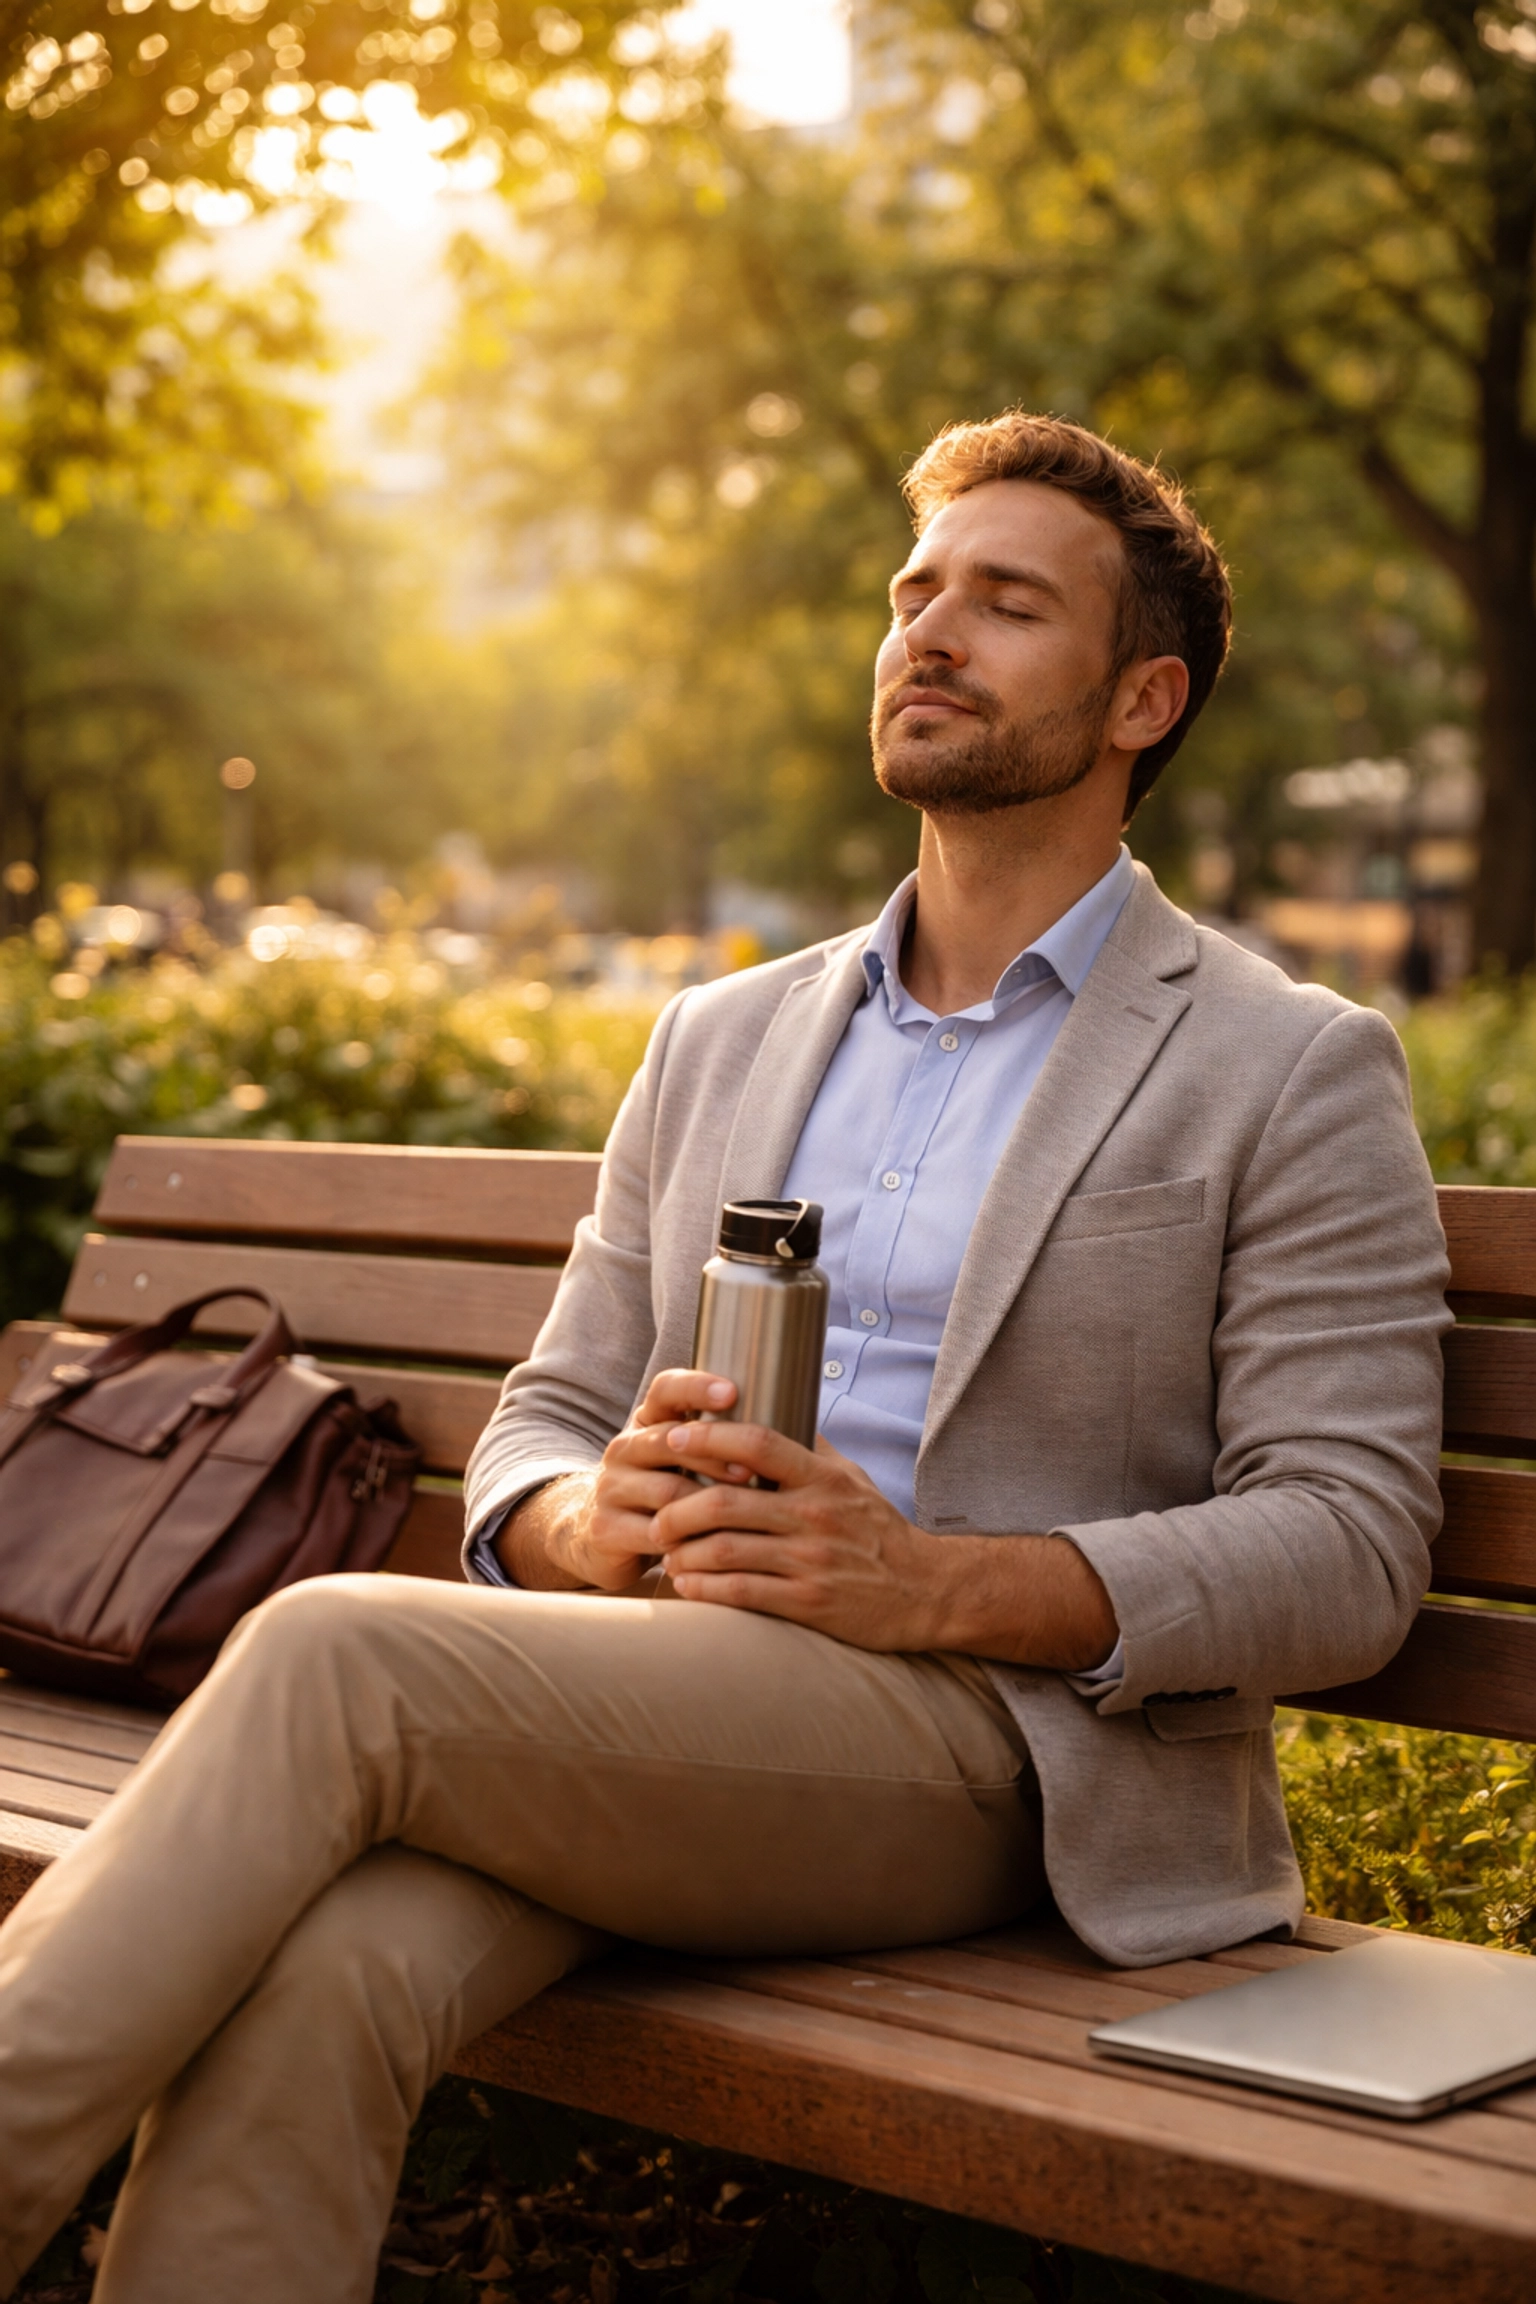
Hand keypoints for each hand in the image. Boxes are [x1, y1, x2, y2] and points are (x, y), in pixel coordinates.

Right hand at [510, 1368, 753, 1592]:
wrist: (602, 1536)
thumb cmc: (661, 1490)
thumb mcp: (680, 1459)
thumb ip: (713, 1440)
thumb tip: (780, 1432)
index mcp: (646, 1422)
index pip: (666, 1390)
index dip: (697, 1387)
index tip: (732, 1392)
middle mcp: (624, 1448)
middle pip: (668, 1440)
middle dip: (713, 1454)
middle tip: (749, 1471)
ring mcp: (610, 1487)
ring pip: (666, 1490)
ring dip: (706, 1504)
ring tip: (742, 1515)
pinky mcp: (605, 1527)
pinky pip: (653, 1533)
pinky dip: (688, 1541)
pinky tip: (712, 1547)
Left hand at [650, 1415, 1119, 1668]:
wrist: (927, 1592)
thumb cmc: (880, 1532)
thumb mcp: (852, 1479)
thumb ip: (811, 1450)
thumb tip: (773, 1407)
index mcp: (822, 1479)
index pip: (756, 1443)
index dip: (708, 1436)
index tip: (674, 1436)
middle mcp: (815, 1516)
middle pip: (726, 1501)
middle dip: (678, 1506)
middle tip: (657, 1512)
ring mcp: (811, 1562)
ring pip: (725, 1550)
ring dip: (684, 1551)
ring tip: (667, 1550)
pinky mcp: (808, 1604)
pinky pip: (740, 1593)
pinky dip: (704, 1588)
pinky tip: (687, 1583)